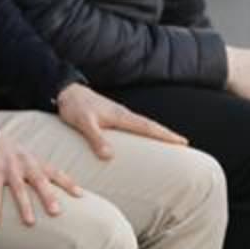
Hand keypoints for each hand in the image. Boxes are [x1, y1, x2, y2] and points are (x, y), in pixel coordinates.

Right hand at [0, 130, 81, 226]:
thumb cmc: (10, 153)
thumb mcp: (27, 158)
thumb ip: (40, 171)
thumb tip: (58, 190)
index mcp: (35, 161)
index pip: (55, 172)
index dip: (68, 183)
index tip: (80, 195)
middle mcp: (24, 163)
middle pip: (38, 180)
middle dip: (48, 196)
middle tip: (56, 212)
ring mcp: (8, 167)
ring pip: (18, 188)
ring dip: (24, 205)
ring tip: (30, 222)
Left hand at [56, 84, 187, 159]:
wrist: (65, 92)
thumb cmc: (74, 106)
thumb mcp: (84, 123)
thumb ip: (96, 138)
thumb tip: (109, 156)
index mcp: (120, 115)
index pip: (148, 127)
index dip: (165, 135)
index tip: (182, 142)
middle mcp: (122, 114)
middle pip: (150, 125)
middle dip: (167, 134)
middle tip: (184, 144)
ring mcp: (117, 114)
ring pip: (142, 125)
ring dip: (156, 132)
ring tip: (168, 142)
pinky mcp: (110, 116)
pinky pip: (133, 125)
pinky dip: (143, 131)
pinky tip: (142, 138)